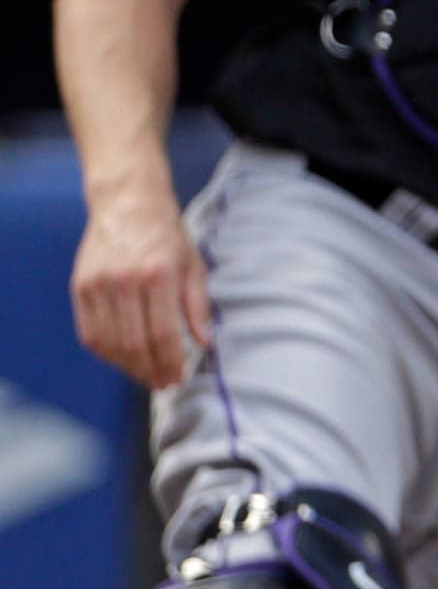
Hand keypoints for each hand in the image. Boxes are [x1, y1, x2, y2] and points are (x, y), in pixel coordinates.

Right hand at [73, 185, 207, 391]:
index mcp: (158, 275)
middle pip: (134, 344)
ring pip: (110, 343)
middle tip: (163, 384)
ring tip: (145, 376)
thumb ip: (198, 306)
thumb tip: (206, 344)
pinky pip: (90, 333)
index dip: (171, 363)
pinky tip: (122, 360)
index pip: (163, 334)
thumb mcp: (194, 265)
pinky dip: (106, 353)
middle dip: (150, 371)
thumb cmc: (168, 236)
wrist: (128, 204)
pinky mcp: (80, 287)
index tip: (178, 379)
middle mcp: (124, 281)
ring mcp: (98, 285)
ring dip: (127, 367)